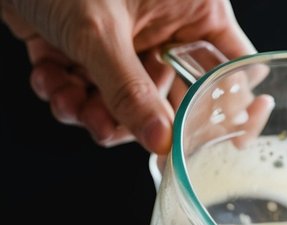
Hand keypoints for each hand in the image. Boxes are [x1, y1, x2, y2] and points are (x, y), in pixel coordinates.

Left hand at [0, 0, 254, 152]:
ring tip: (70, 103)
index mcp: (192, 7)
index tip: (222, 144)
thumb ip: (130, 92)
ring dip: (93, 114)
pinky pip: (90, 92)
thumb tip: (160, 142)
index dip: (231, 110)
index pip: (232, 68)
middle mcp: (164, 25)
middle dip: (134, 120)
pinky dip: (66, 95)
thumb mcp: (98, 31)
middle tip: (109, 126)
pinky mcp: (88, 49)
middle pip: (169, 99)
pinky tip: (49, 79)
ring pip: (127, 103)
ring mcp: (126, 39)